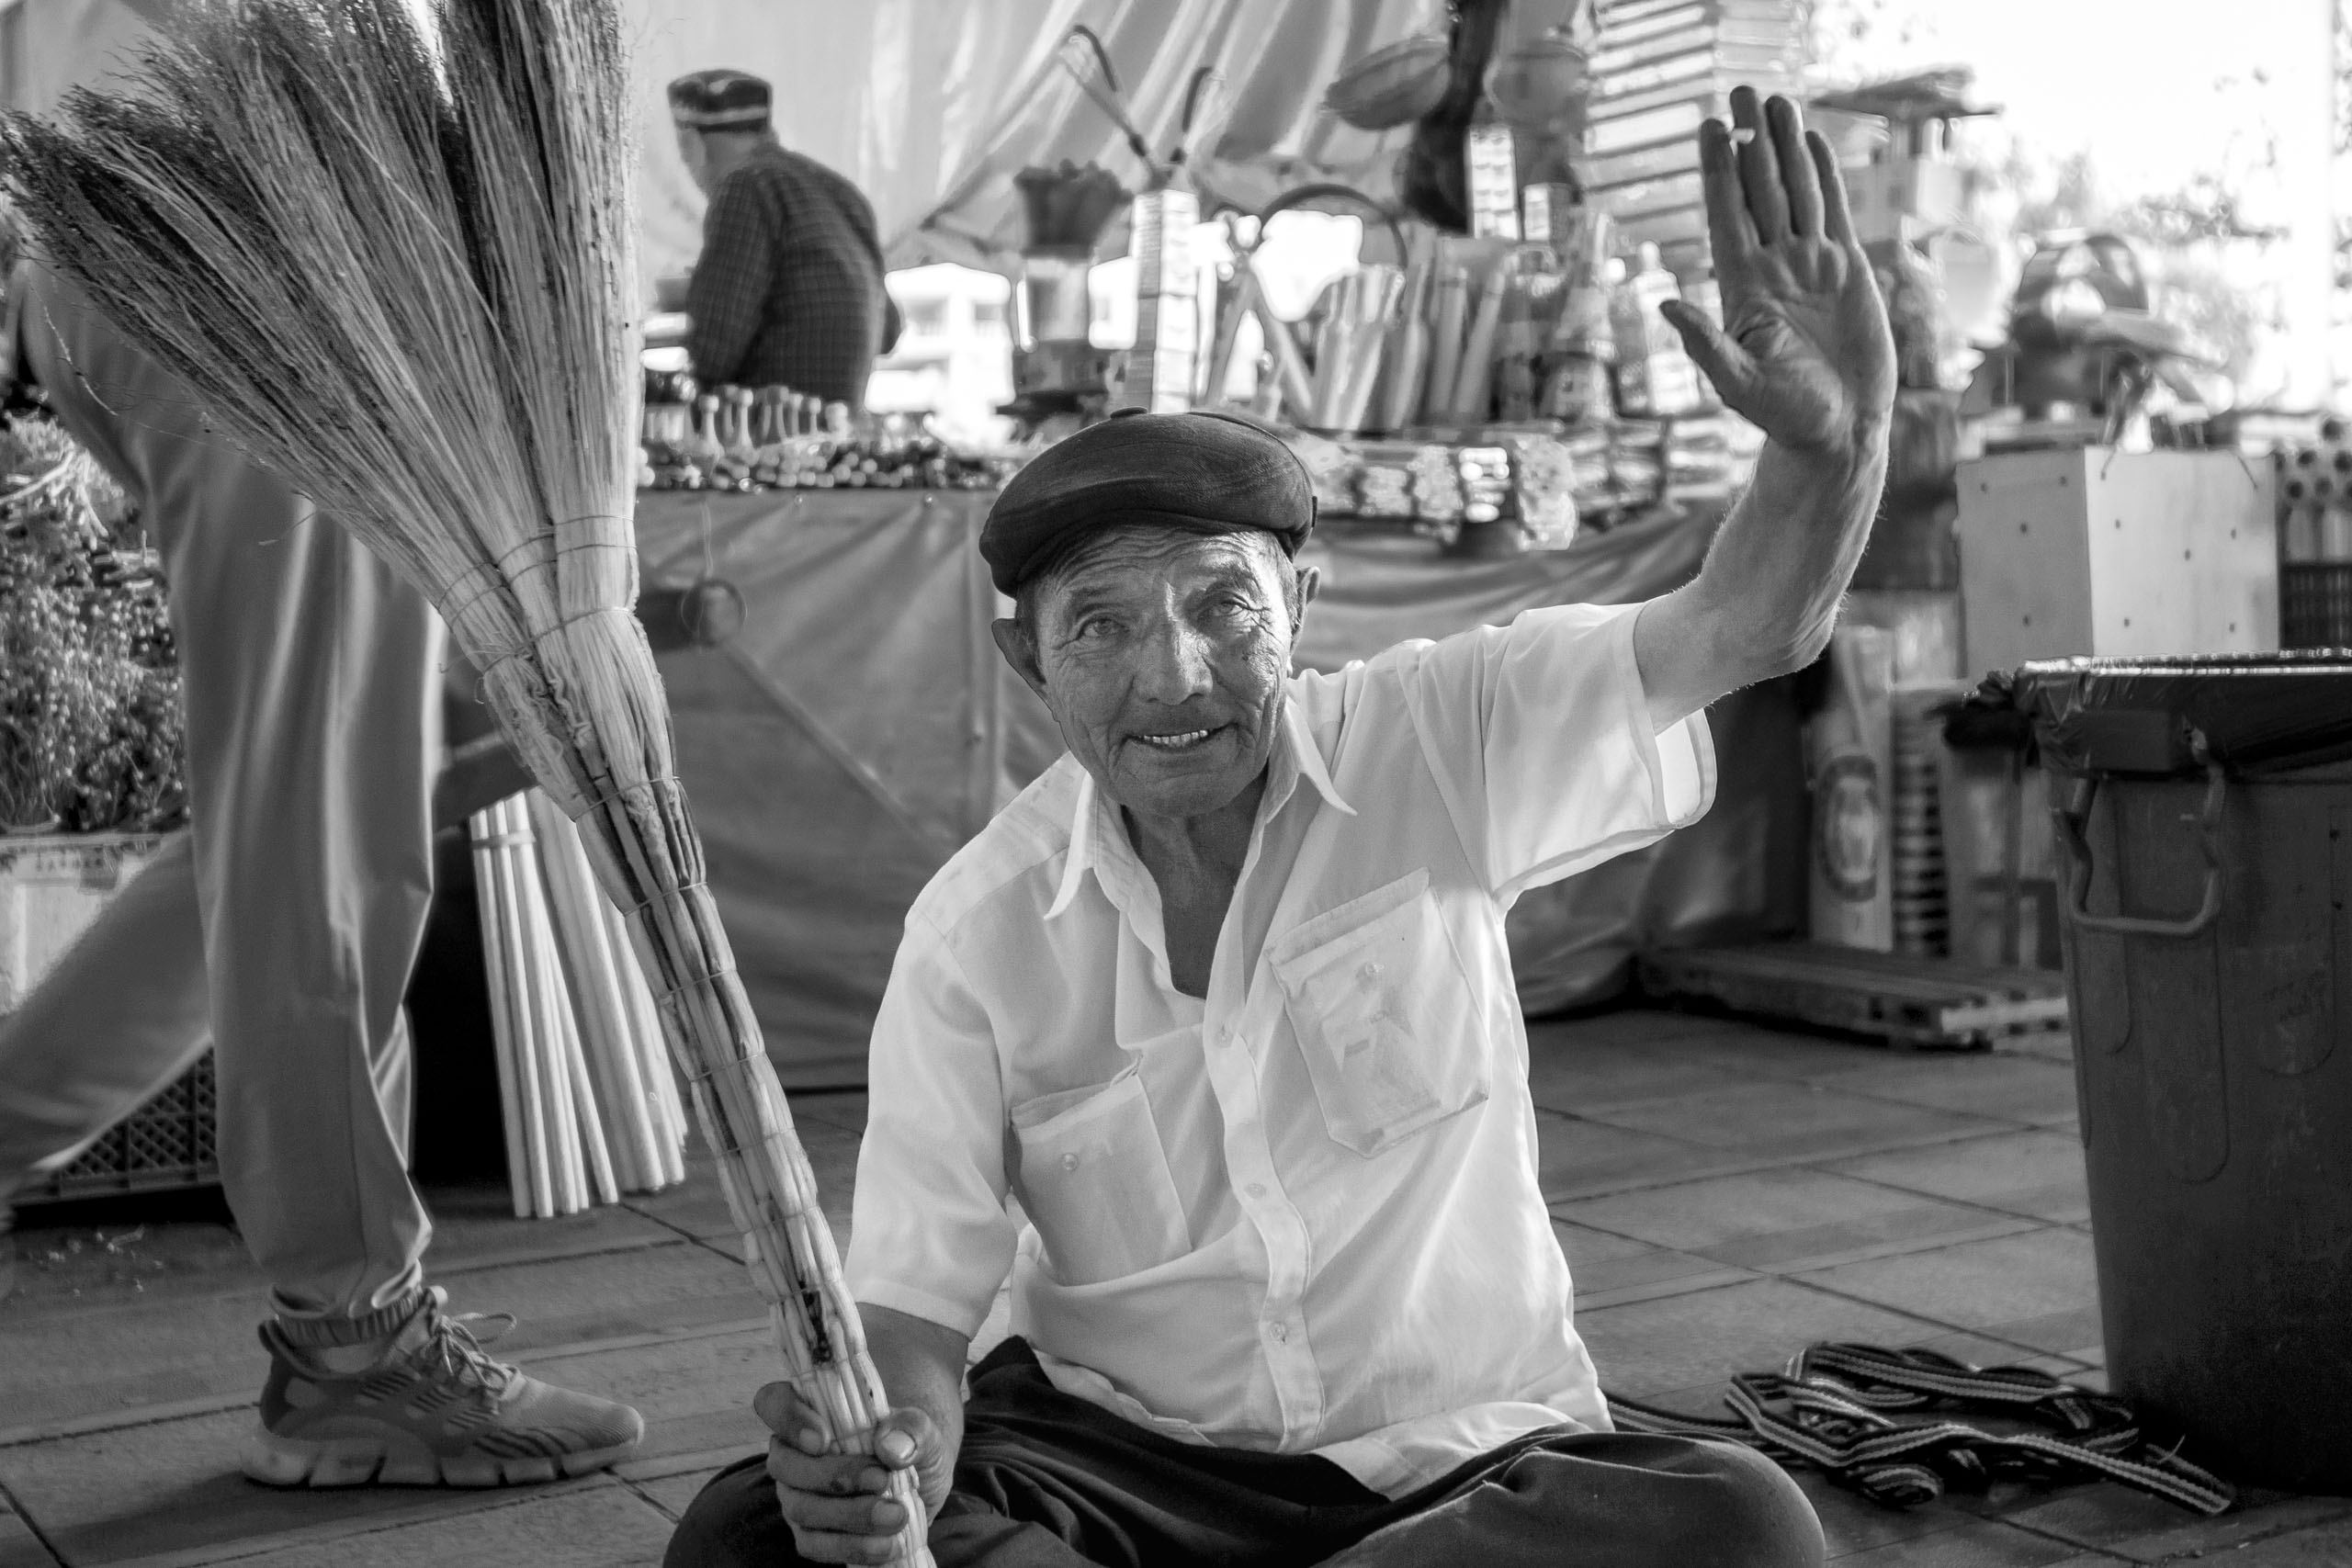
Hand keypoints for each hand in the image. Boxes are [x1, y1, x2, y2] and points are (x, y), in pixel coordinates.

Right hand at [755, 1380, 949, 1565]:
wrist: (922, 1487)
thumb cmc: (910, 1446)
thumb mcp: (923, 1430)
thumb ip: (911, 1429)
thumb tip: (890, 1447)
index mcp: (810, 1411)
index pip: (773, 1402)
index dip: (788, 1419)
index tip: (823, 1439)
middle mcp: (793, 1453)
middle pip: (784, 1464)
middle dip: (834, 1477)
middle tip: (882, 1481)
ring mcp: (796, 1496)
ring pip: (800, 1508)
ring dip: (850, 1515)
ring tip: (896, 1516)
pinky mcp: (809, 1534)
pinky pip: (815, 1545)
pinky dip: (852, 1547)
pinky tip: (886, 1545)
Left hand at [1662, 87, 1895, 458]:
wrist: (1839, 430)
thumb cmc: (1784, 416)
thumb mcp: (1738, 384)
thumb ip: (1706, 344)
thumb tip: (1666, 305)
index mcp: (1740, 289)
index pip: (1726, 217)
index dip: (1718, 173)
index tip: (1709, 128)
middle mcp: (1771, 269)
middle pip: (1759, 193)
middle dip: (1751, 143)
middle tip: (1741, 92)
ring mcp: (1809, 266)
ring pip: (1795, 194)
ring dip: (1786, 149)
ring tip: (1777, 102)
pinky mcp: (1846, 271)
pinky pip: (1831, 212)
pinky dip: (1824, 177)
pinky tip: (1813, 143)